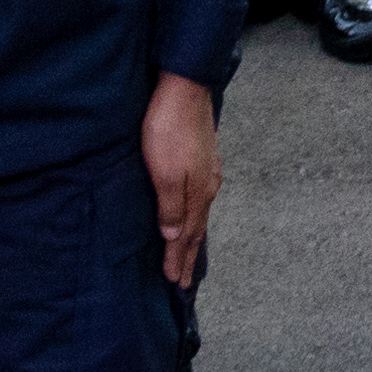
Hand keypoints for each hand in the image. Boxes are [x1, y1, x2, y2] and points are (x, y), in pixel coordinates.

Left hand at [140, 72, 221, 287]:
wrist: (184, 88)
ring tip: (189, 253)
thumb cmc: (168, 130)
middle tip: (184, 280)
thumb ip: (171, 205)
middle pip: (197, 229)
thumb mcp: (164, 172)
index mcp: (197, 194)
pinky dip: (195, 215)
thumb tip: (175, 236)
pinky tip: (193, 213)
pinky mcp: (203, 157)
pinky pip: (199, 197)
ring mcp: (207, 171)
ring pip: (200, 213)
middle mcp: (207, 186)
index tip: (175, 283)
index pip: (187, 236)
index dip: (180, 260)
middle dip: (189, 255)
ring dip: (193, 236)